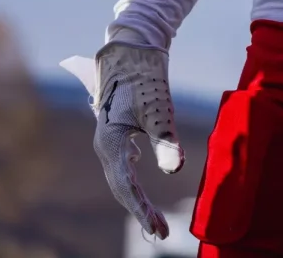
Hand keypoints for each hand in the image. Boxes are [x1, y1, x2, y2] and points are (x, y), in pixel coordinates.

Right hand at [61, 42, 183, 238]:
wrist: (131, 49)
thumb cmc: (145, 78)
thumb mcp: (158, 110)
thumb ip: (166, 140)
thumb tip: (176, 169)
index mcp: (110, 142)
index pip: (125, 186)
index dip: (141, 210)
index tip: (156, 230)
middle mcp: (105, 144)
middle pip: (122, 187)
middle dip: (141, 211)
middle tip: (162, 233)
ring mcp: (108, 139)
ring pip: (121, 178)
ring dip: (137, 198)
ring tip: (155, 220)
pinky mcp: (116, 132)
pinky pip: (121, 164)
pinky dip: (131, 180)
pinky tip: (138, 181)